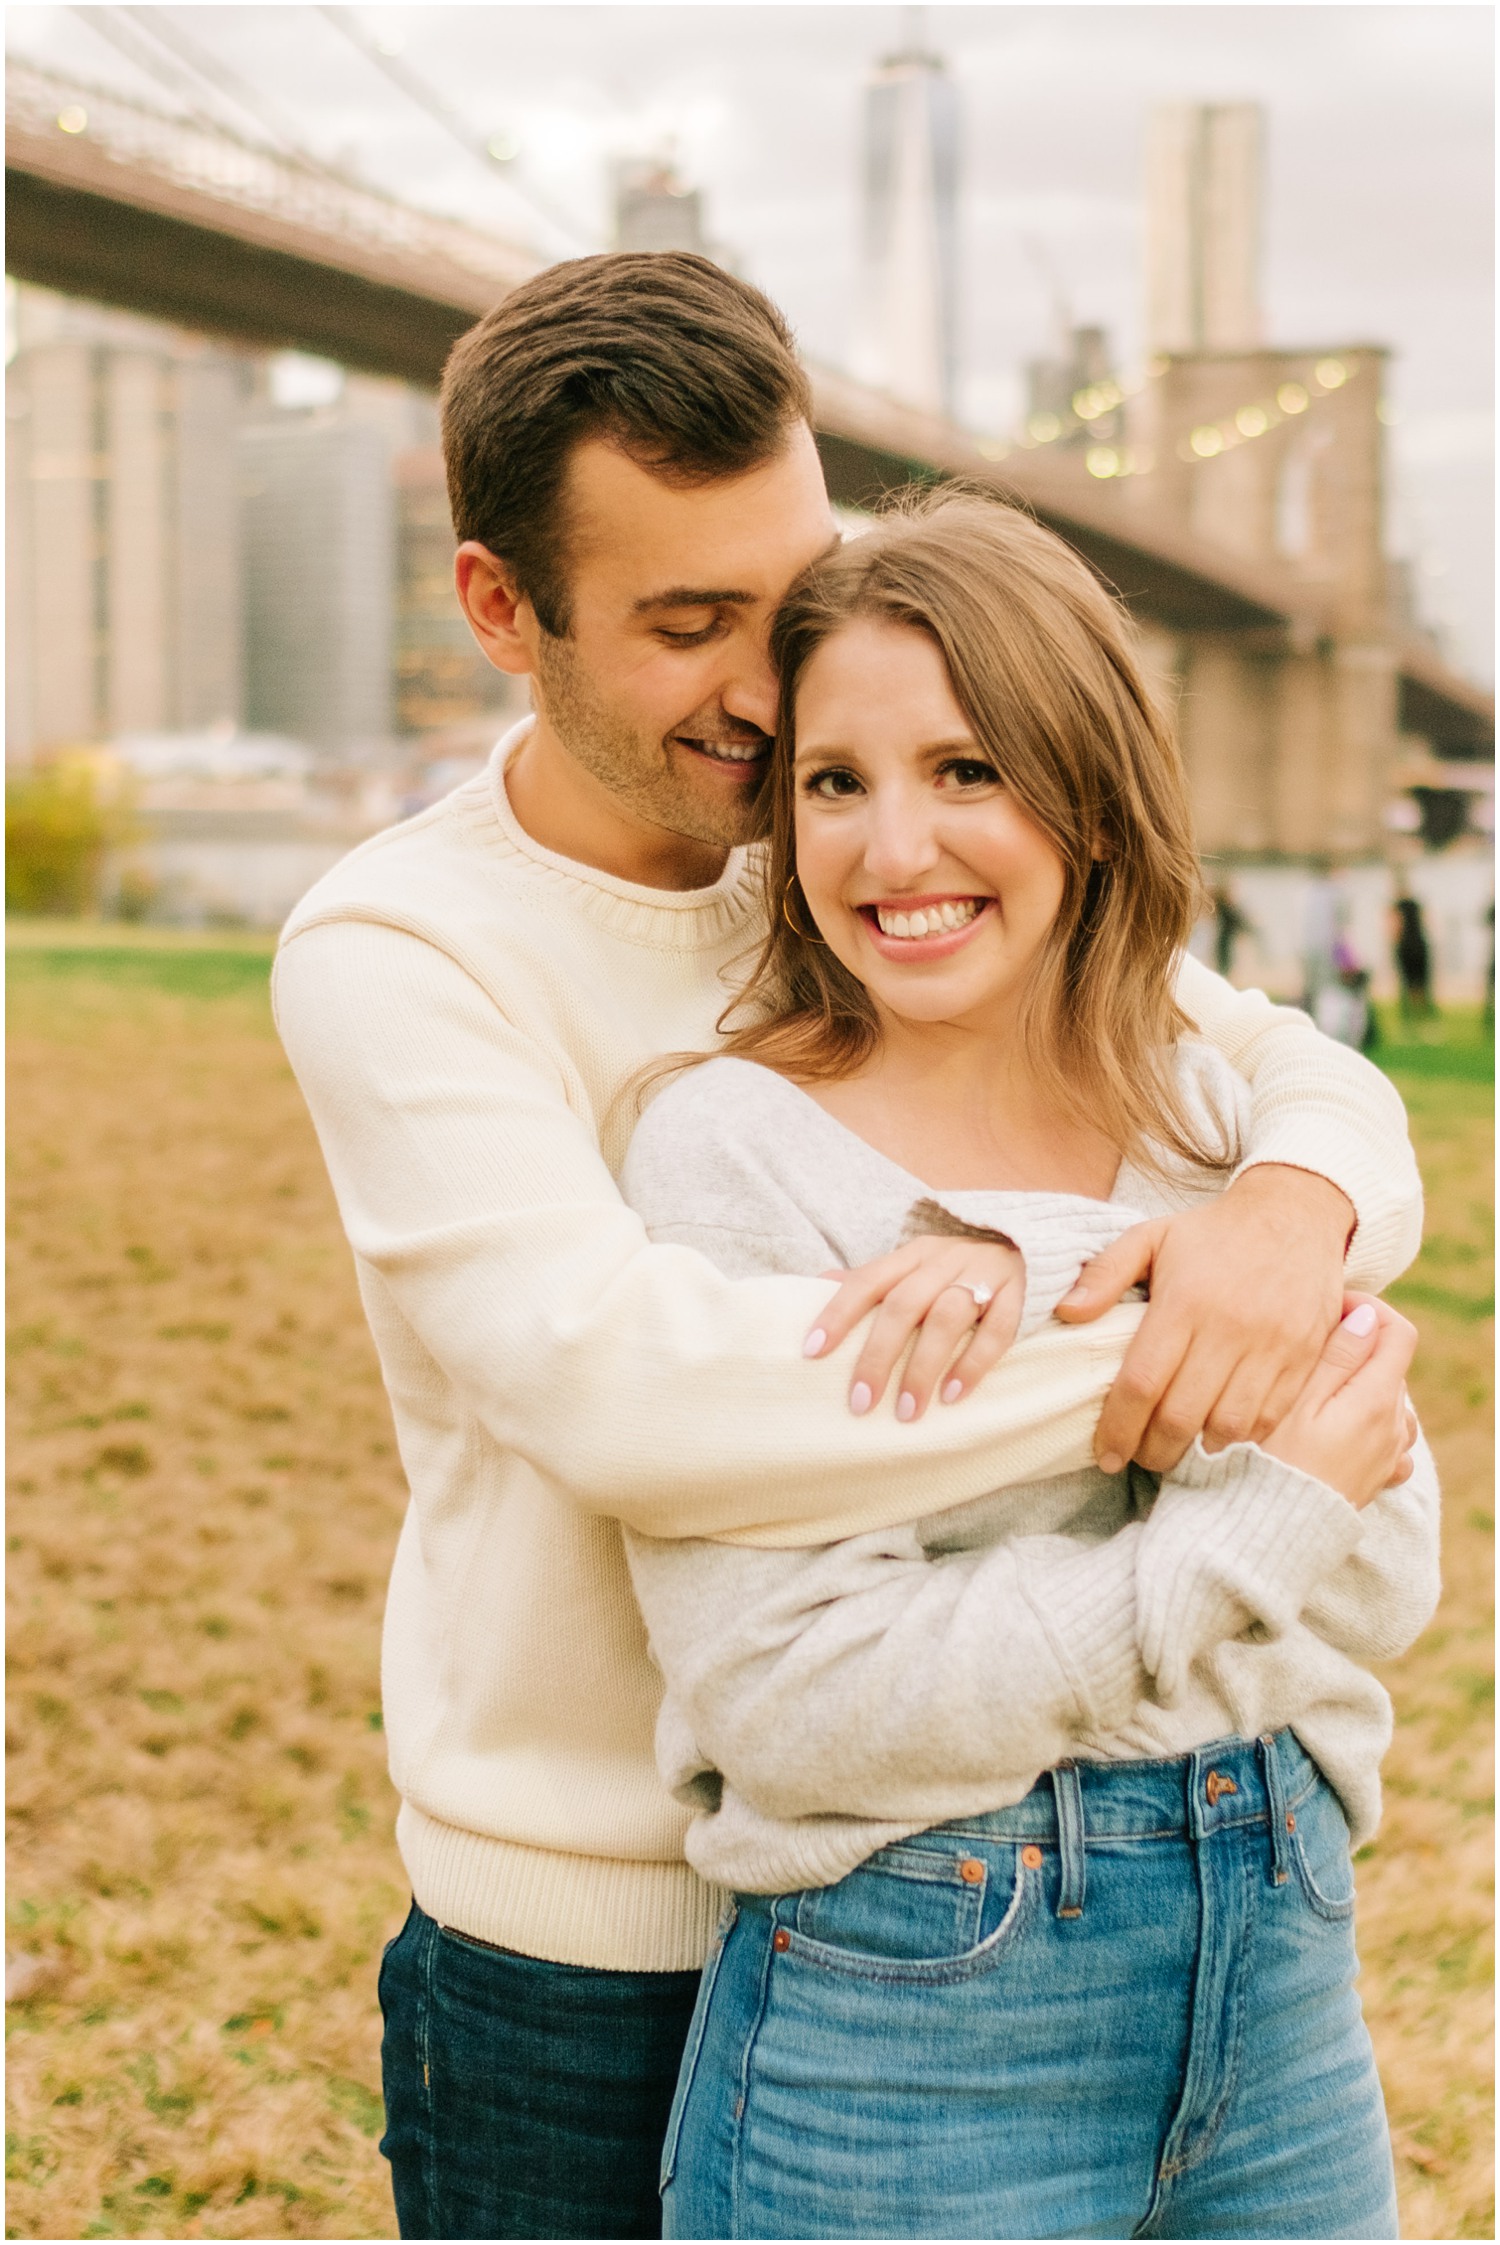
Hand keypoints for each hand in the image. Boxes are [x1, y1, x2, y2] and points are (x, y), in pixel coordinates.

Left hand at [804, 1236, 1025, 1420]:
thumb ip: (872, 1279)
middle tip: (861, 1402)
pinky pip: (997, 1329)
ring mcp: (983, 1274)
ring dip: (923, 1367)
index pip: (867, 1281)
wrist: (1029, 1246)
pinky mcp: (1019, 1293)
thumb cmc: (957, 1269)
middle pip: (904, 1306)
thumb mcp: (914, 1266)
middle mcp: (944, 1261)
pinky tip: (953, 1395)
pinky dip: (973, 1363)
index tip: (812, 1352)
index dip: (838, 1314)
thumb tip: (816, 1282)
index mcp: (911, 1255)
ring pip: (947, 1318)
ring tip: (907, 1411)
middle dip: (878, 1356)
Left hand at [1055, 1165, 1353, 1473]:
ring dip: (1196, 1449)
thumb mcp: (1150, 1236)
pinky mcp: (1304, 1356)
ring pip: (1228, 1426)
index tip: (1105, 1453)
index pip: (1142, 1383)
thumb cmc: (1212, 1232)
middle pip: (1182, 1415)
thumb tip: (1067, 1312)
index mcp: (1185, 1302)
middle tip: (1137, 1458)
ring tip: (1175, 1449)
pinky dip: (1242, 1438)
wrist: (1294, 1214)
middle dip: (1153, 1450)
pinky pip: (1270, 1417)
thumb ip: (1105, 1273)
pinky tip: (1218, 1435)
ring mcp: (1272, 1346)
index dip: (1119, 1427)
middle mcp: (1229, 1329)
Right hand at [1261, 1297, 1418, 1507]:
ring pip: (1391, 1400)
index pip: (1398, 1333)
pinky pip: (1389, 1438)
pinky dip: (1371, 1422)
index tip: (1330, 1309)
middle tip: (1307, 1345)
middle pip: (1391, 1364)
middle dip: (1358, 1344)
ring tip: (1320, 1387)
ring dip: (1363, 1383)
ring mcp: (1388, 1455)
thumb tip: (1367, 1318)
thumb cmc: (1273, 1461)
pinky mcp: (1377, 1478)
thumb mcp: (1296, 1399)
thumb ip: (1336, 1356)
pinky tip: (1341, 1426)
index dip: (1369, 1309)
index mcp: (1375, 1400)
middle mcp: (1392, 1427)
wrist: (1270, 1531)